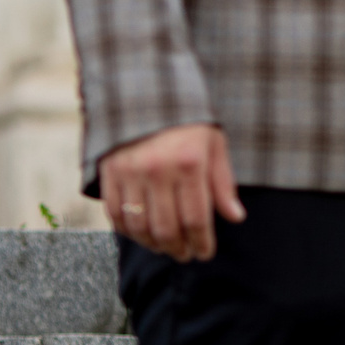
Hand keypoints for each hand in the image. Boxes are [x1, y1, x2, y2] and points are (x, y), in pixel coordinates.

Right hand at [98, 123, 245, 261]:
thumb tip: (235, 217)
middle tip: (185, 255)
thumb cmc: (188, 119)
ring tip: (165, 247)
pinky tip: (140, 234)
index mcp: (189, 162)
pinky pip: (115, 213)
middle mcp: (158, 169)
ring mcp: (130, 171)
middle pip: (167, 228)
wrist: (147, 89)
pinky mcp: (109, 171)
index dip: (202, 242)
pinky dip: (127, 231)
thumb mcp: (214, 143)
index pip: (197, 218)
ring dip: (153, 244)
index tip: (205, 253)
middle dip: (178, 248)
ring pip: (139, 226)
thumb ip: (223, 183)